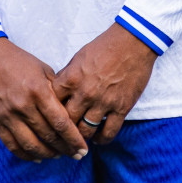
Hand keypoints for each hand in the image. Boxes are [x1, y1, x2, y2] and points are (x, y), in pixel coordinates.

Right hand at [0, 39, 86, 161]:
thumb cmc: (20, 61)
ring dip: (48, 154)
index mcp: (39, 91)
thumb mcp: (44, 70)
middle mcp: (23, 106)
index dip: (73, 139)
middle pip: (48, 136)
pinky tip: (38, 157)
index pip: (60, 122)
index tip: (83, 148)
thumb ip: (57, 91)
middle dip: (65, 148)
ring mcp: (7, 116)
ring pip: (30, 145)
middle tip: (77, 155)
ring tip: (60, 155)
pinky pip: (12, 145)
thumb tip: (73, 110)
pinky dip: (26, 154)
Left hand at [53, 25, 157, 144]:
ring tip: (79, 141)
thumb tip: (54, 93)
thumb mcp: (78, 58)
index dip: (47, 116)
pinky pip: (109, 132)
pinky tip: (98, 139)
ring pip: (85, 131)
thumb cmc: (104, 46)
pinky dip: (102, 139)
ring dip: (81, 138)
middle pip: (66, 122)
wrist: (134, 41)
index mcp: (71, 79)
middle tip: (60, 139)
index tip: (47, 123)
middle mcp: (85, 93)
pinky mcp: (122, 107)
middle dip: (62, 132)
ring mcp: (104, 101)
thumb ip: (66, 77)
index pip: (51, 106)